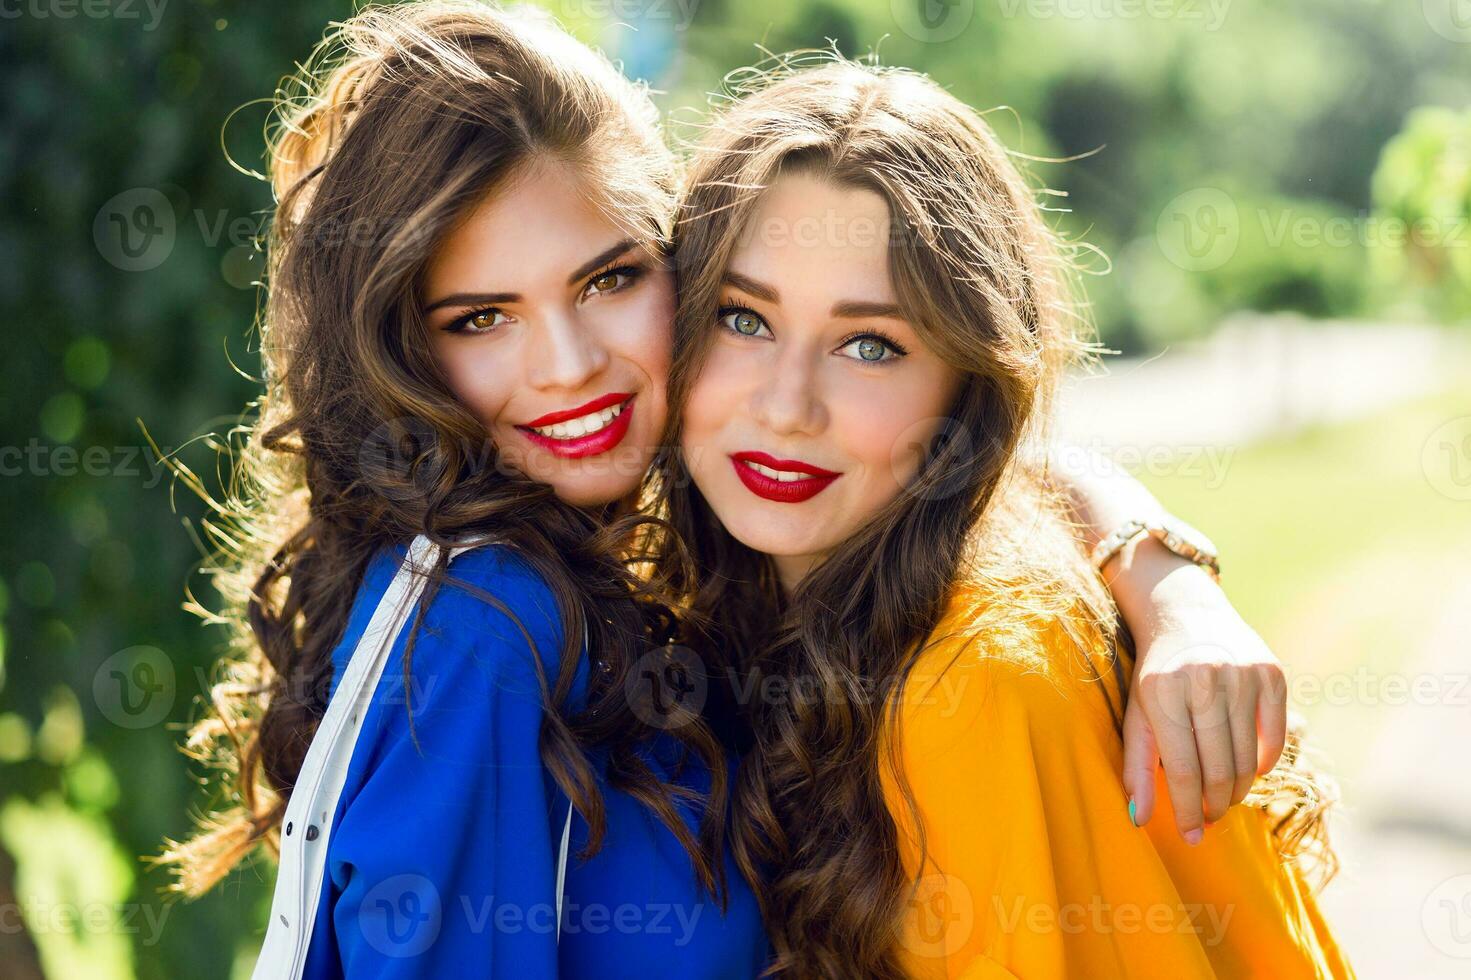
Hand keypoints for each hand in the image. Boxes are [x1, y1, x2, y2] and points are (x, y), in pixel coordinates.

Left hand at [1120, 577, 1287, 843]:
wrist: (1184, 614)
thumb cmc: (1155, 675)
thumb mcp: (1137, 715)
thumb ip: (1136, 767)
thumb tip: (1140, 820)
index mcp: (1163, 692)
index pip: (1181, 771)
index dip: (1188, 811)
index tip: (1191, 836)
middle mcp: (1204, 680)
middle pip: (1219, 770)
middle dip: (1215, 806)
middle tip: (1209, 819)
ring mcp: (1242, 675)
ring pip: (1248, 760)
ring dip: (1237, 790)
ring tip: (1224, 797)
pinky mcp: (1272, 673)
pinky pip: (1275, 737)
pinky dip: (1263, 764)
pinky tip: (1248, 770)